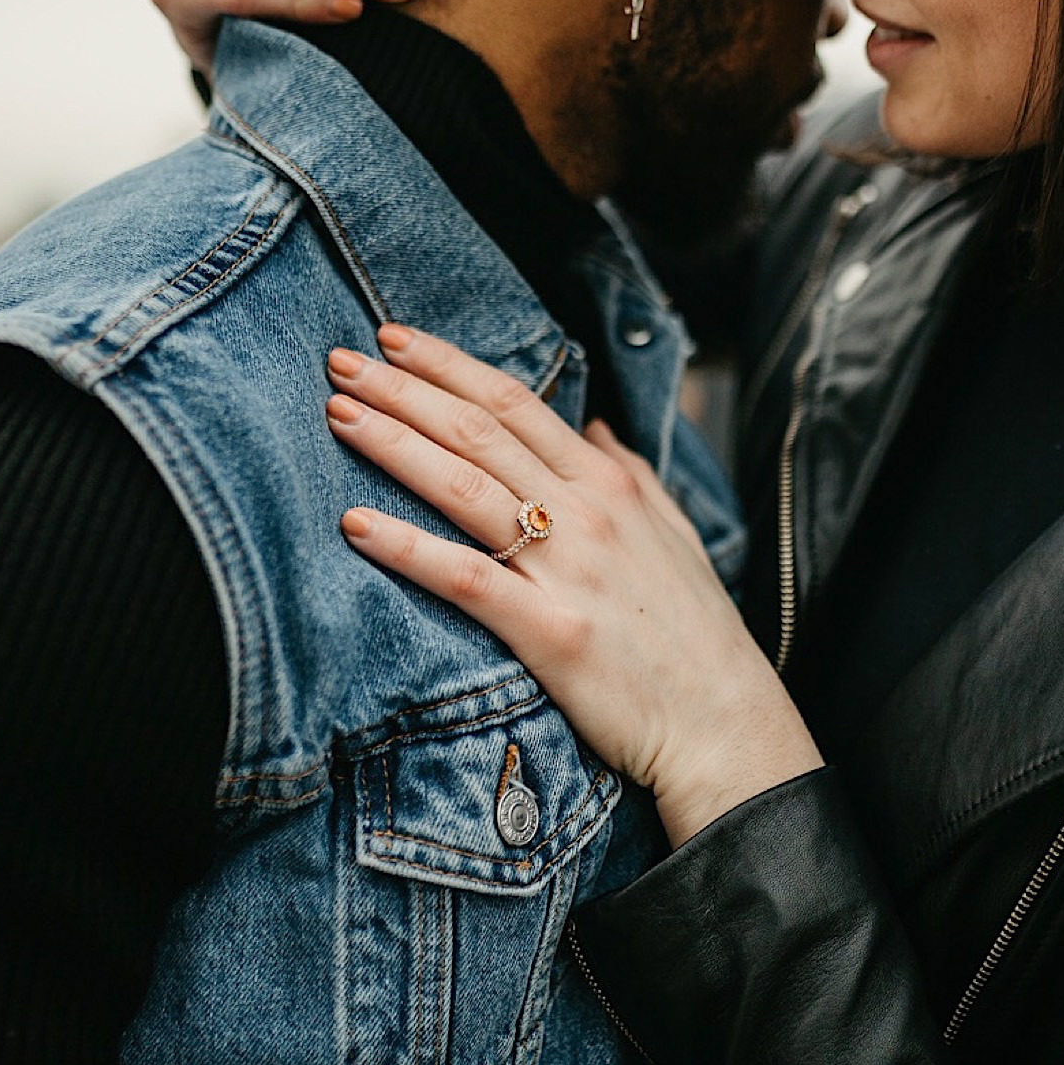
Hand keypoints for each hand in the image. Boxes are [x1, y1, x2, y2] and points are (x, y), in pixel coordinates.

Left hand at [325, 325, 824, 846]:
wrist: (725, 725)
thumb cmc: (697, 634)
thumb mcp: (675, 534)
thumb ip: (632, 471)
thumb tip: (593, 424)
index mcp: (613, 483)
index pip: (516, 403)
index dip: (448, 366)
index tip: (393, 339)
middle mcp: (589, 513)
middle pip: (479, 431)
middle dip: (403, 389)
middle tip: (338, 362)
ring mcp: (570, 571)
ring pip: (465, 487)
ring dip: (394, 444)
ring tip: (338, 415)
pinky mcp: (551, 633)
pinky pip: (466, 579)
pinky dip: (407, 548)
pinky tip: (354, 524)